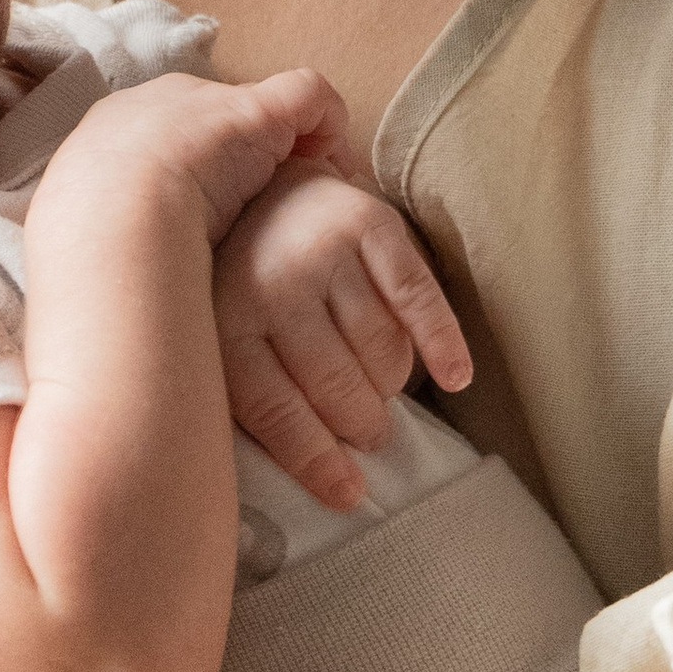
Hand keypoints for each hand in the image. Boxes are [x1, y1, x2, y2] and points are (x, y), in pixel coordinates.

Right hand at [26, 66, 352, 260]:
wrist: (110, 218)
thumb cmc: (92, 245)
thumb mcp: (88, 234)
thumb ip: (114, 232)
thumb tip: (128, 265)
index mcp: (109, 133)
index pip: (164, 138)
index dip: (200, 167)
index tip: (221, 208)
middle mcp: (157, 103)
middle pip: (213, 119)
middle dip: (244, 155)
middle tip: (271, 205)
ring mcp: (206, 102)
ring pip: (262, 108)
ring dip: (291, 146)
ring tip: (310, 191)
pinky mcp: (257, 109)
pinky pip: (306, 95)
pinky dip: (327, 123)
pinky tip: (337, 167)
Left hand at [213, 165, 470, 510]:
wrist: (260, 177)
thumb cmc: (243, 278)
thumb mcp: (216, 333)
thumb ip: (239, 397)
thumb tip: (274, 492)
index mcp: (224, 316)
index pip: (273, 409)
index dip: (313, 460)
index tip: (346, 494)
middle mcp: (271, 281)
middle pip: (333, 385)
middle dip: (359, 425)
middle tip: (371, 437)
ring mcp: (322, 248)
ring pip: (378, 350)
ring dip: (390, 386)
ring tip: (385, 395)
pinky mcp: (370, 221)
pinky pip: (417, 300)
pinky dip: (443, 345)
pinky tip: (456, 378)